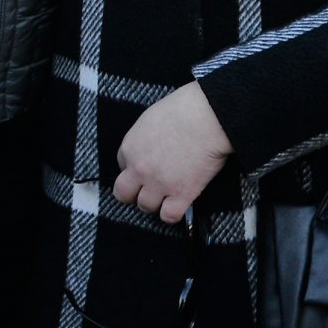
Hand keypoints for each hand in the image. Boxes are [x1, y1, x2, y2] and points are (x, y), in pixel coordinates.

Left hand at [114, 81, 230, 223]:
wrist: (206, 118)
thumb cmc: (181, 110)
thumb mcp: (149, 119)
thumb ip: (143, 137)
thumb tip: (149, 145)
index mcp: (130, 148)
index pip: (122, 166)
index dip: (134, 168)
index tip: (146, 167)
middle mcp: (139, 169)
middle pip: (123, 193)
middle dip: (132, 193)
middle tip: (146, 189)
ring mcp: (159, 184)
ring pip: (145, 206)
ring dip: (154, 203)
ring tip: (166, 197)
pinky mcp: (182, 194)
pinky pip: (169, 216)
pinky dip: (172, 215)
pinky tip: (178, 206)